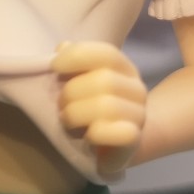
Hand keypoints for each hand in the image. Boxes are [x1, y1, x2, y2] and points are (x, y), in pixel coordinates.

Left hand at [52, 40, 146, 176]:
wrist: (111, 146)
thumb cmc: (88, 110)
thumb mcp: (79, 82)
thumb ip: (71, 63)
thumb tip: (62, 47)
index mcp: (124, 69)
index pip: (107, 53)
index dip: (77, 56)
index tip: (54, 66)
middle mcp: (136, 89)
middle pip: (105, 80)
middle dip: (72, 92)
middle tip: (60, 105)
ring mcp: (139, 115)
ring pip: (107, 106)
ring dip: (76, 114)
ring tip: (67, 121)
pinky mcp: (134, 139)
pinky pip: (118, 133)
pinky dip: (96, 134)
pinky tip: (87, 136)